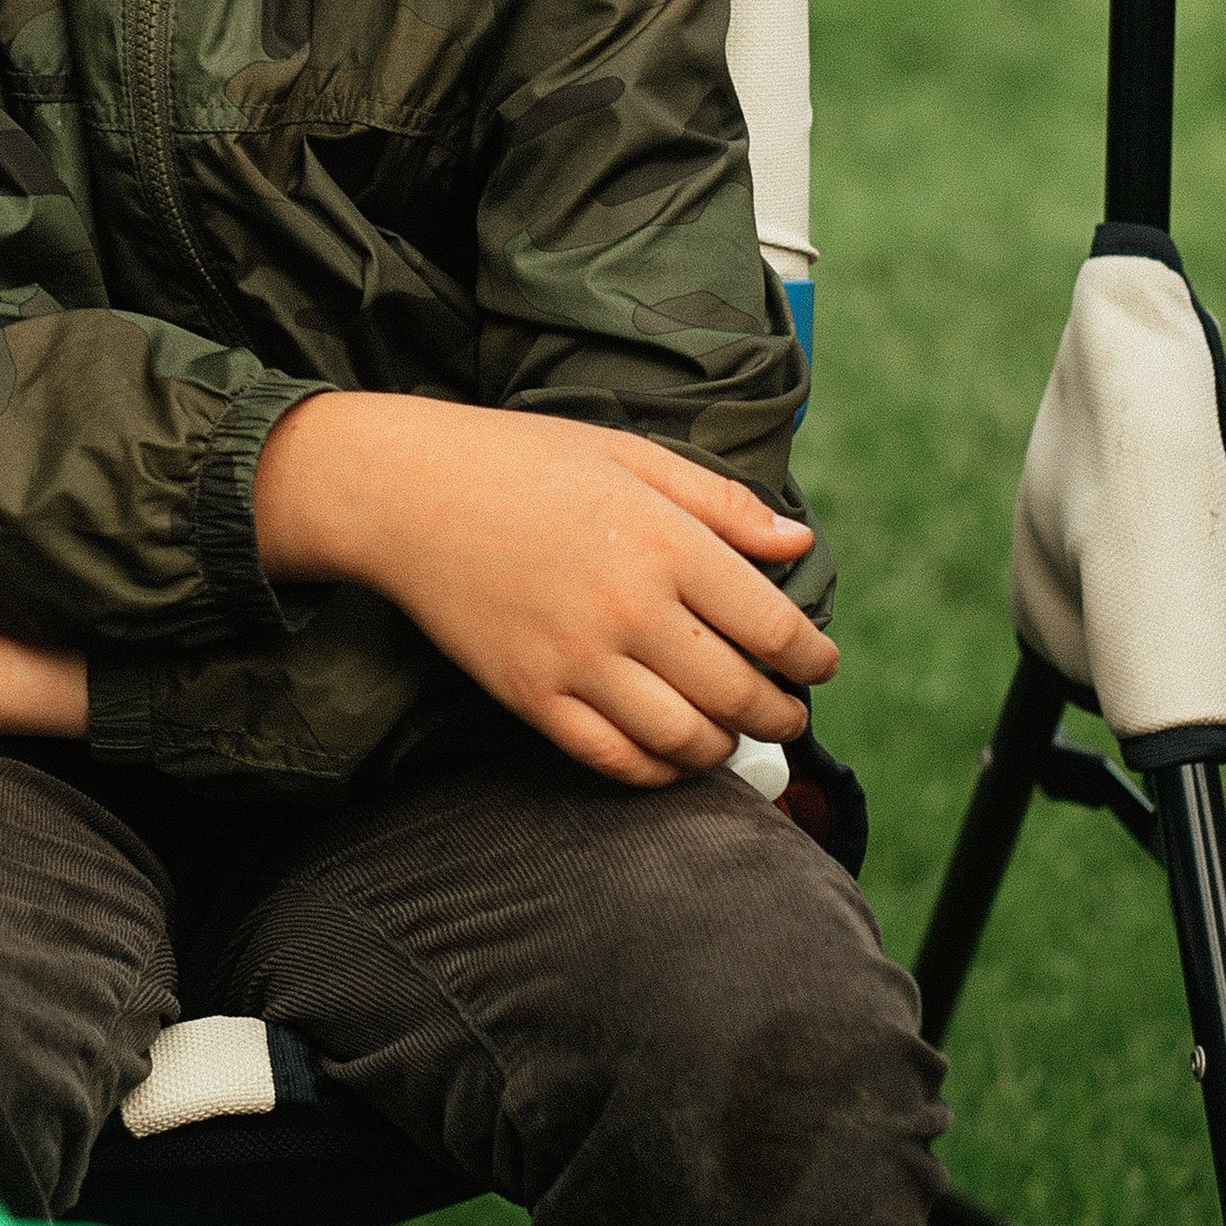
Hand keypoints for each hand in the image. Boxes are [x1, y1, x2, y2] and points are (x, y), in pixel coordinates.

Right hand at [255, 395, 832, 785]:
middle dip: (781, 713)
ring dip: (724, 748)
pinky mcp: (529, 696)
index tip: (820, 664)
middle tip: (789, 713)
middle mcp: (630, 610)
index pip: (773, 625)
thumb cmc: (521, 461)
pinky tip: (670, 755)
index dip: (812, 657)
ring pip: (684, 738)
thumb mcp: (629, 455)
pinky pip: (612, 758)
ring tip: (731, 735)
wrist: (404, 492)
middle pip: (738, 692)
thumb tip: (798, 543)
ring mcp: (577, 661)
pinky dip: (656, 770)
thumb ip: (720, 503)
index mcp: (665, 542)